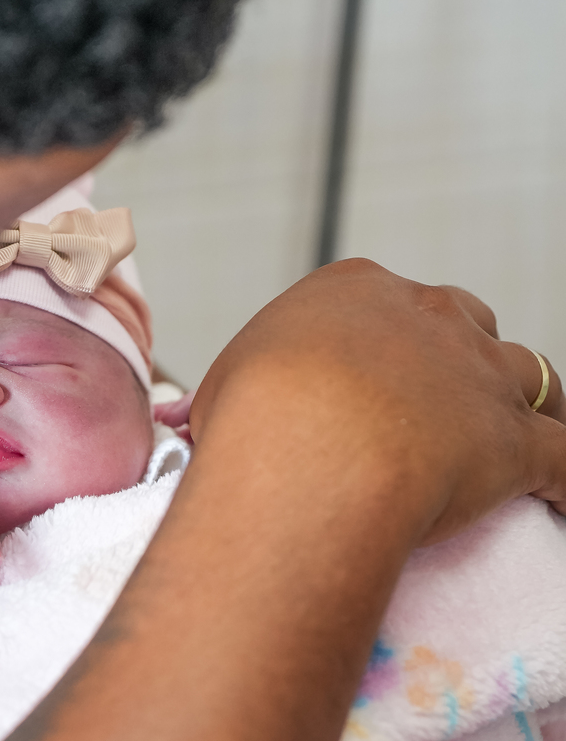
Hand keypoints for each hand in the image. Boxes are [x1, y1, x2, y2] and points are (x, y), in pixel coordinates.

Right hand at [189, 259, 565, 545]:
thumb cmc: (252, 420)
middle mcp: (430, 317)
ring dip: (528, 405)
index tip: (374, 376)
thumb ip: (243, 395)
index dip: (389, 340)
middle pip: (468, 323)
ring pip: (532, 376)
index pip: (390, 302)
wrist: (307, 450)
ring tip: (523, 439)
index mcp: (357, 290)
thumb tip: (208, 427)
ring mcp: (480, 374)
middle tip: (443, 407)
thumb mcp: (225, 388)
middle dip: (461, 359)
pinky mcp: (516, 440)